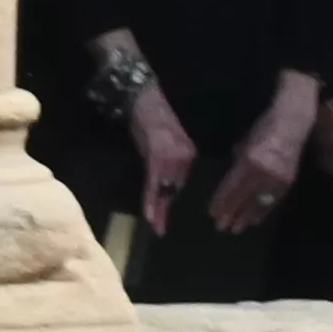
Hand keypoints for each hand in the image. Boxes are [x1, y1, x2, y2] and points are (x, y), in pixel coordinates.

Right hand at [126, 83, 195, 234]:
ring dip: (157, 209)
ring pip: (164, 189)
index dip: (170, 203)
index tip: (165, 219)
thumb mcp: (164, 145)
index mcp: (188, 155)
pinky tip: (151, 212)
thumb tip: (166, 185)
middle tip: (160, 230)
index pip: (180, 184)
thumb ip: (169, 164)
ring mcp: (172, 157)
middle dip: (165, 211)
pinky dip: (151, 198)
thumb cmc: (152, 121)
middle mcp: (185, 157)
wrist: (144, 100)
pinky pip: (154, 182)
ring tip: (155, 226)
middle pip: (173, 190)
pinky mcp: (158, 156)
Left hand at [213, 86, 310, 236]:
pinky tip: (255, 220)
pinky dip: (263, 211)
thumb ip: (237, 163)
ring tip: (236, 229)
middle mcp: (263, 172)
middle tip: (220, 227)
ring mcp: (278, 179)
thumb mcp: (244, 143)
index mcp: (249, 161)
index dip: (221, 202)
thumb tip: (231, 179)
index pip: (231, 187)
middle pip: (243, 198)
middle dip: (231, 213)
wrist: (293, 124)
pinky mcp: (288, 182)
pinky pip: (273, 201)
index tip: (212, 213)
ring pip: (258, 203)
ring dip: (247, 217)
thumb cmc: (263, 128)